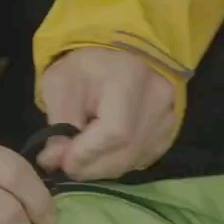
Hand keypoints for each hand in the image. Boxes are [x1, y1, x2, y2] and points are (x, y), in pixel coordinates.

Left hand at [35, 46, 177, 180]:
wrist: (118, 56)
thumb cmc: (85, 67)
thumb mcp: (60, 84)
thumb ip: (58, 124)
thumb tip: (54, 161)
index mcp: (130, 76)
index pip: (115, 131)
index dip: (87, 154)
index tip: (62, 162)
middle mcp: (158, 98)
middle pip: (125, 151)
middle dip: (90, 166)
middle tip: (66, 165)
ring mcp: (168, 117)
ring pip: (133, 159)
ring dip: (101, 168)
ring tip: (81, 158)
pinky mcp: (169, 132)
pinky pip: (140, 159)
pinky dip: (116, 163)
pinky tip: (102, 152)